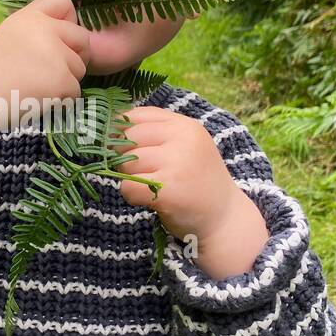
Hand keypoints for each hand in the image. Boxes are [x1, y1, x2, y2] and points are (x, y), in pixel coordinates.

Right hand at [0, 0, 90, 158]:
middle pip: (83, 39)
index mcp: (31, 16)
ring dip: (65, 80)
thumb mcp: (11, 33)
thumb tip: (73, 34)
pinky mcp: (62, 80)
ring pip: (80, 68)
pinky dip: (61, 99)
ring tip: (36, 85)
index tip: (57, 38)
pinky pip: (75, 91)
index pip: (64, 2)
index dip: (68, 20)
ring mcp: (56, 55)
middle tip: (50, 70)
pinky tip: (38, 98)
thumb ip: (39, 27)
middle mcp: (46, 30)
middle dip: (74, 55)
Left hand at [112, 106, 269, 279]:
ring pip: (126, 162)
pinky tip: (148, 199)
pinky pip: (128, 186)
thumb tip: (109, 128)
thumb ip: (156, 133)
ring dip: (129, 177)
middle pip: (127, 138)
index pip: (137, 115)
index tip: (123, 147)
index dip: (121, 131)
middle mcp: (183, 139)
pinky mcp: (168, 190)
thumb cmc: (198, 183)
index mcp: (185, 125)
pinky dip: (131, 196)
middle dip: (124, 157)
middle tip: (143, 173)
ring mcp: (177, 164)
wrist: (225, 220)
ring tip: (150, 186)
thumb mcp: (186, 147)